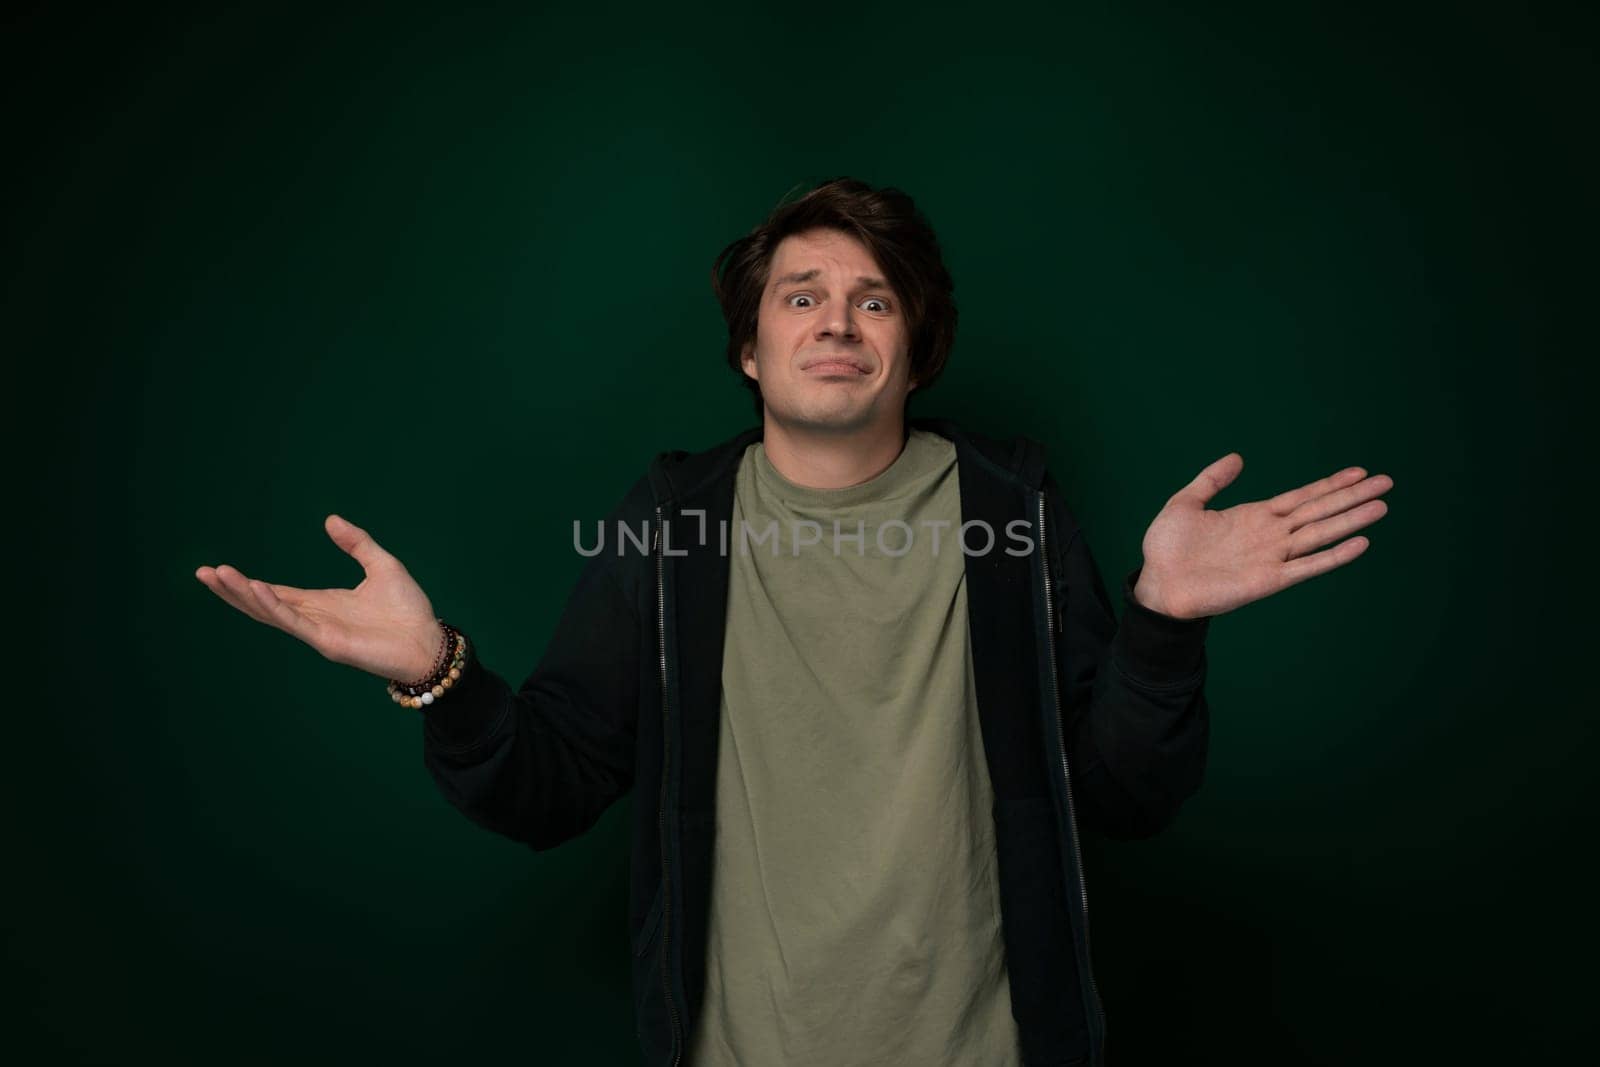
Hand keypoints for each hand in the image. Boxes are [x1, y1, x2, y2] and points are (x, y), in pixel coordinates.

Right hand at [195, 514, 445, 680]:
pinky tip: (256, 590)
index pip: (276, 591)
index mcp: (322, 603)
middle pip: (263, 603)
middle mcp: (314, 618)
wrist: (429, 641)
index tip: (219, 570)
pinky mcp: (328, 643)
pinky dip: (273, 606)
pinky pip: (294, 623)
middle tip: (202, 572)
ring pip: (271, 612)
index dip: (248, 583)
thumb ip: (356, 543)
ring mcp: (318, 631)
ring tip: (217, 576)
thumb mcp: (382, 565)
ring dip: (243, 595)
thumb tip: (330, 519)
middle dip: (232, 590)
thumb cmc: (409, 610)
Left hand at [1131, 455, 1392, 619]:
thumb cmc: (1167, 548)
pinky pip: (1308, 566)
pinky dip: (1334, 555)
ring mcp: (1273, 557)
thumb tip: (1238, 457)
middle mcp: (1271, 535)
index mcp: (1254, 515)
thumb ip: (1212, 480)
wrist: (1157, 585)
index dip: (1329, 484)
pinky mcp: (1270, 580)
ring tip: (1382, 506)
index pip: (1301, 496)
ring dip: (1351, 520)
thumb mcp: (1186, 503)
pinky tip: (1359, 542)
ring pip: (1320, 534)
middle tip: (1387, 482)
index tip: (1358, 472)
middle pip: (1319, 510)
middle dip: (1352, 496)